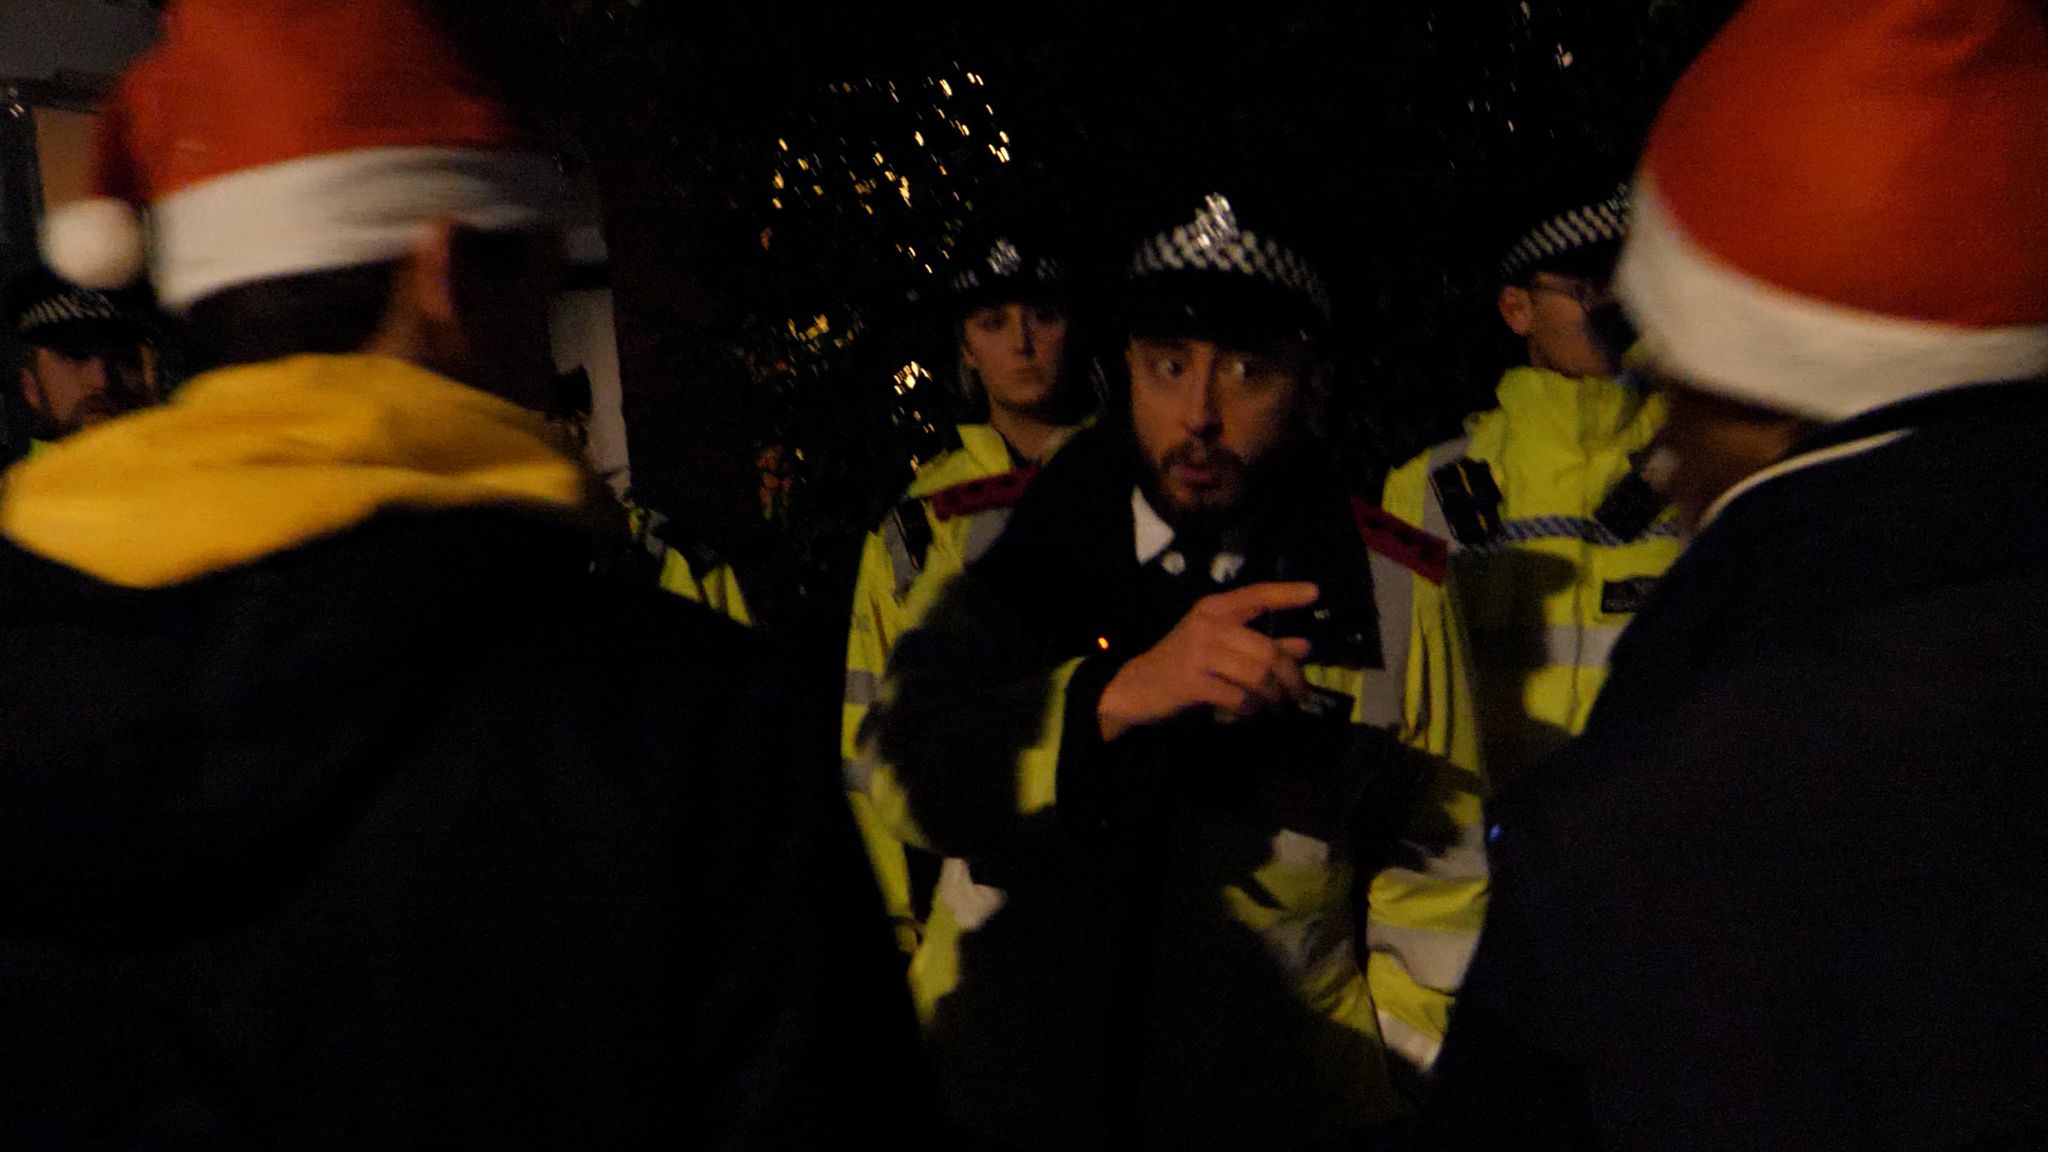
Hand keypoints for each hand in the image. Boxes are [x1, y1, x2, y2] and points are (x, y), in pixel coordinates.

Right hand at [1097, 582, 1319, 742]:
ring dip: (1273, 695)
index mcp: (1214, 608)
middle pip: (1267, 650)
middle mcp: (1208, 624)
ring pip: (1257, 676)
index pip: (1256, 595)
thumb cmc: (1183, 663)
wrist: (1136, 687)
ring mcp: (1199, 652)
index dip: (1286, 594)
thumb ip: (1261, 645)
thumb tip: (1305, 646)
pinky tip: (1249, 711)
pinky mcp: (1193, 681)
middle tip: (1299, 693)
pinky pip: (1237, 697)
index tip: (1315, 593)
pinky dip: (1250, 708)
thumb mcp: (1220, 647)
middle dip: (1290, 676)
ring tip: (1275, 705)